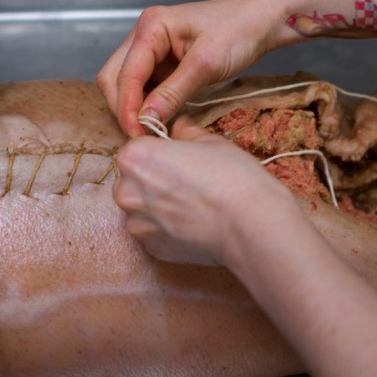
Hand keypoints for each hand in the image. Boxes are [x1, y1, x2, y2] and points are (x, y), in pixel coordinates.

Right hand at [97, 0, 286, 136]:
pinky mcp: (162, 61)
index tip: (137, 134)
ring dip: (133, 108)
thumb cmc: (238, 31)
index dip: (127, 107)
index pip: (125, 73)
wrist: (260, 21)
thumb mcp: (205, 65)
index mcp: (151, 26)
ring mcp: (151, 48)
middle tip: (141, 135)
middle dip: (123, 107)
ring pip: (125, 84)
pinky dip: (147, 104)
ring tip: (150, 130)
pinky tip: (159, 118)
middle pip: (114, 77)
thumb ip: (172, 93)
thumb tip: (145, 120)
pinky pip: (144, 86)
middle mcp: (144, 34)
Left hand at [112, 124, 294, 265]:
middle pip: (131, 182)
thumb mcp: (210, 142)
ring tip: (190, 206)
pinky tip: (192, 224)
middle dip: (151, 181)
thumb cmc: (231, 176)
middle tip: (184, 183)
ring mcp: (138, 224)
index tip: (176, 160)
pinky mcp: (152, 249)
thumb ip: (186, 133)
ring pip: (140, 210)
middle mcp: (127, 192)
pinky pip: (153, 233)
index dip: (157, 153)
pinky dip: (167, 229)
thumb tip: (180, 128)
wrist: (249, 224)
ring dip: (157, 207)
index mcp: (135, 158)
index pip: (135, 150)